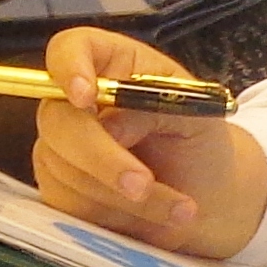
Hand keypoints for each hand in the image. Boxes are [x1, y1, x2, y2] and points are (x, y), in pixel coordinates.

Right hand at [28, 25, 265, 250]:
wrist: (208, 199)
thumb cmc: (201, 144)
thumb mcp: (199, 114)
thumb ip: (157, 105)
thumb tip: (109, 127)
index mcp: (114, 67)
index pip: (70, 48)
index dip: (68, 66)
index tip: (85, 96)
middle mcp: (77, 105)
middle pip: (58, 119)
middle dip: (101, 157)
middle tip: (142, 185)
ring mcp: (62, 149)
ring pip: (66, 170)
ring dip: (123, 198)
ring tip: (178, 209)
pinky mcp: (60, 191)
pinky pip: (70, 206)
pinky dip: (116, 217)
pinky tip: (152, 219)